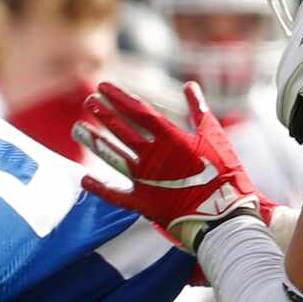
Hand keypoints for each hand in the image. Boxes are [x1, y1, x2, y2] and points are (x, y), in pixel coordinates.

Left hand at [75, 81, 267, 253]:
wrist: (225, 215)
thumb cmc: (224, 174)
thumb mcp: (215, 136)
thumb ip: (199, 110)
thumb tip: (190, 86)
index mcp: (170, 138)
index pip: (138, 112)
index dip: (119, 97)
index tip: (103, 86)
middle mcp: (152, 157)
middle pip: (120, 130)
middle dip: (103, 114)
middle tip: (88, 101)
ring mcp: (145, 180)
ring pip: (113, 157)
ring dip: (95, 142)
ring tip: (77, 129)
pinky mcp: (143, 204)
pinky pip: (116, 196)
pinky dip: (100, 188)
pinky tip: (84, 179)